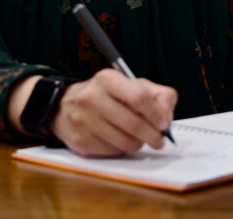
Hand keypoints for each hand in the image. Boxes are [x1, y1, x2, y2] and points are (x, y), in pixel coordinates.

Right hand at [50, 69, 176, 156]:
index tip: (164, 124)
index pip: (138, 97)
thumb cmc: (106, 95)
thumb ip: (158, 95)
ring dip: (138, 144)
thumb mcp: (132, 85)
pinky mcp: (80, 141)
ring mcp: (83, 121)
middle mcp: (91, 98)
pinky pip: (112, 152)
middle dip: (152, 135)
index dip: (156, 114)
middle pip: (132, 124)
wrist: (65, 106)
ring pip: (124, 142)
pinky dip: (122, 150)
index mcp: (107, 79)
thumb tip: (166, 117)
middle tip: (159, 140)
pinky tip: (120, 140)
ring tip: (139, 138)